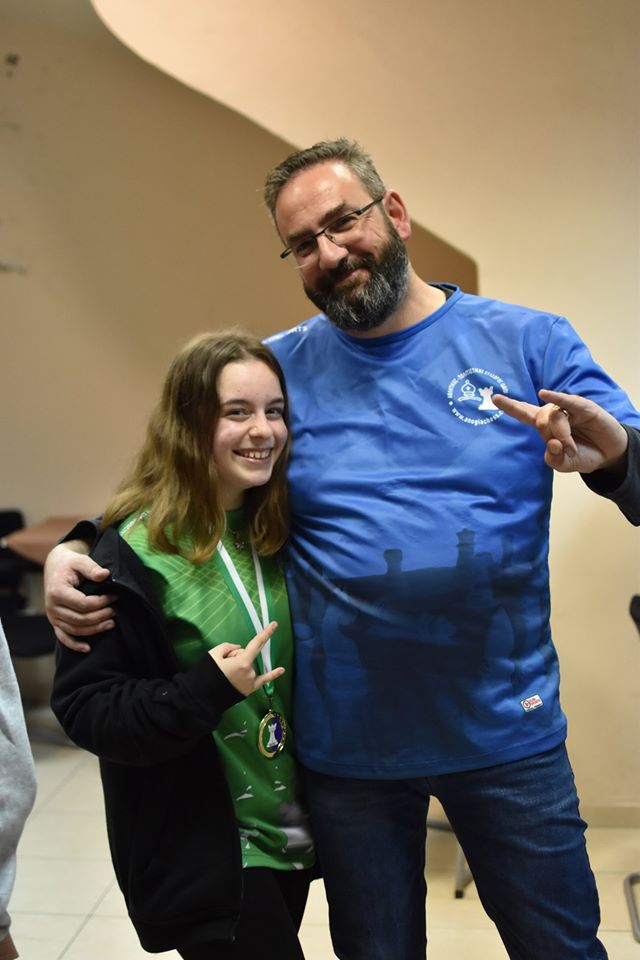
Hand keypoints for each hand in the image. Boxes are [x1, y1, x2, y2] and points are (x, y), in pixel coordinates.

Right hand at [44, 542, 115, 652]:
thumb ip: (92, 567)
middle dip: (101, 616)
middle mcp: (52, 607)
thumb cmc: (70, 564)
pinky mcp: (55, 622)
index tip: (114, 596)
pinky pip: (63, 637)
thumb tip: (105, 575)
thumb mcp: (80, 560)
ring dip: (94, 629)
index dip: (101, 602)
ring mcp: (53, 617)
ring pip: (75, 630)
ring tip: (112, 623)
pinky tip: (88, 648)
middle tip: (115, 610)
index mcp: (57, 591)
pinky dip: (74, 645)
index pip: (83, 604)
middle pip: (80, 619)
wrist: (56, 567)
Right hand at [209, 622, 284, 696]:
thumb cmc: (208, 674)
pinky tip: (282, 670)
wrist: (203, 697)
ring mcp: (251, 681)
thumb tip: (239, 649)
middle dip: (235, 657)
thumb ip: (228, 646)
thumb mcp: (214, 654)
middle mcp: (250, 671)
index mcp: (243, 662)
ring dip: (239, 667)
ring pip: (248, 667)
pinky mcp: (249, 689)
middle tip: (222, 666)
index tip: (275, 624)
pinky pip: (263, 680)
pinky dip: (273, 675)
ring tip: (224, 675)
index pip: (256, 643)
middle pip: (246, 656)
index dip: (266, 633)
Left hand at [492, 389, 628, 475]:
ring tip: (573, 449)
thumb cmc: (583, 455)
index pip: (524, 413)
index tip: (495, 398)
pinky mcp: (585, 408)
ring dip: (563, 435)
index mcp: (545, 426)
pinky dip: (557, 397)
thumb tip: (552, 443)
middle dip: (551, 437)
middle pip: (540, 420)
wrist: (609, 456)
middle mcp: (555, 414)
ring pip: (555, 417)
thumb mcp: (564, 464)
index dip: (510, 406)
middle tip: (566, 451)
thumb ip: (553, 459)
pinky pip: (568, 401)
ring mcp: (569, 409)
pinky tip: (545, 393)